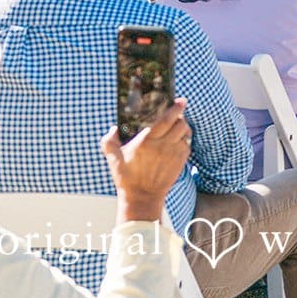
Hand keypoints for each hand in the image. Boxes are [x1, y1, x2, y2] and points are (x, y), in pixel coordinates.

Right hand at [102, 98, 190, 222]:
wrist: (143, 197)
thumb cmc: (127, 178)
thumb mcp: (113, 159)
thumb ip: (109, 141)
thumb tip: (113, 128)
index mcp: (146, 142)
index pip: (166, 119)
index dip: (175, 108)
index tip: (179, 101)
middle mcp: (163, 146)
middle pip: (180, 123)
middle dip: (180, 115)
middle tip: (176, 111)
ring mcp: (174, 153)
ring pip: (186, 132)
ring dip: (183, 126)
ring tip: (176, 124)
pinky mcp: (181, 160)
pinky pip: (187, 143)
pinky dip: (184, 138)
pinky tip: (177, 139)